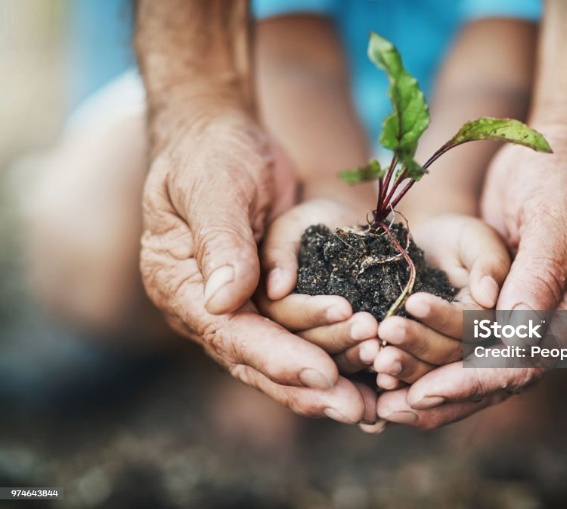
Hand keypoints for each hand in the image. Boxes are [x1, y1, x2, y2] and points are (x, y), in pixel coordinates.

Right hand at [140, 113, 374, 423]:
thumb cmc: (211, 153)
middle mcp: (207, 309)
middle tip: (359, 410)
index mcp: (180, 286)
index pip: (230, 334)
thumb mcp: (212, 185)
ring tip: (376, 399)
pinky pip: (303, 337)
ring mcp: (240, 308)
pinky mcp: (270, 301)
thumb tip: (224, 301)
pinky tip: (371, 379)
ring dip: (331, 377)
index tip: (323, 376)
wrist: (222, 137)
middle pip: (258, 361)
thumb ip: (220, 240)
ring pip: (285, 357)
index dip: (277, 357)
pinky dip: (335, 357)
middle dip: (310, 387)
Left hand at [376, 124, 566, 428]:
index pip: (523, 364)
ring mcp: (520, 313)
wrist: (565, 144)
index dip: (472, 381)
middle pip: (492, 377)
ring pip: (470, 362)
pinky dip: (425, 350)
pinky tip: (386, 364)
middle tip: (388, 409)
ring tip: (379, 397)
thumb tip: (515, 332)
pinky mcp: (492, 300)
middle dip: (440, 393)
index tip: (426, 392)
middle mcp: (550, 325)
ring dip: (426, 377)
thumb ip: (541, 272)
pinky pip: (457, 334)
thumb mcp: (561, 218)